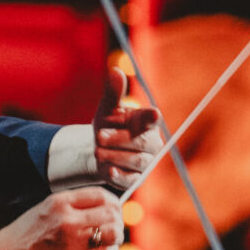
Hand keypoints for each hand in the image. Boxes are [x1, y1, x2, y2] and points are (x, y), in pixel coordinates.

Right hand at [0, 187, 123, 249]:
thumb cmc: (23, 236)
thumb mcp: (44, 209)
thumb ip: (71, 206)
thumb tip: (104, 207)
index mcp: (59, 202)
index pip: (100, 194)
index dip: (112, 201)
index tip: (113, 208)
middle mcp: (68, 219)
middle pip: (111, 213)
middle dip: (117, 219)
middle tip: (114, 226)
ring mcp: (73, 241)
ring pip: (114, 232)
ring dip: (116, 236)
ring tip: (110, 240)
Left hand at [93, 67, 162, 188]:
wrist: (98, 150)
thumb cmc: (109, 125)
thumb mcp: (107, 109)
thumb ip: (113, 92)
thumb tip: (116, 71)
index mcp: (146, 122)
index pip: (152, 119)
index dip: (152, 117)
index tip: (152, 114)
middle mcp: (151, 143)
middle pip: (143, 142)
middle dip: (120, 139)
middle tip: (99, 136)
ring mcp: (145, 162)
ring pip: (137, 161)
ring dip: (115, 156)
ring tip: (96, 151)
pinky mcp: (135, 179)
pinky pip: (131, 179)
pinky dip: (119, 175)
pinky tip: (108, 170)